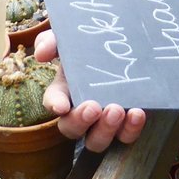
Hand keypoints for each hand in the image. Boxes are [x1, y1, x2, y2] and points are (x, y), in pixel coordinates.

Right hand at [34, 30, 145, 151]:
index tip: (61, 106)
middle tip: (94, 107)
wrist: (129, 47)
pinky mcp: (126, 125)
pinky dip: (131, 129)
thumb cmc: (94, 45)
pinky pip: (126, 137)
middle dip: (80, 121)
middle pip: (71, 129)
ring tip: (117, 110)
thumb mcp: (71, 37)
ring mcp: (103, 122)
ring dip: (105, 130)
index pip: (53, 101)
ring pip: (96, 141)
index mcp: (64, 90)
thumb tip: (41, 54)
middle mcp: (81, 111)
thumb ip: (52, 40)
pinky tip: (137, 113)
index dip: (55, 104)